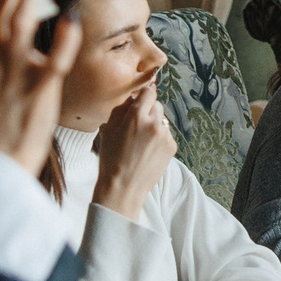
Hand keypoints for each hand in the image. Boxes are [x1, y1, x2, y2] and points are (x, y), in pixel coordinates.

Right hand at [94, 85, 176, 217]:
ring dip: (154, 126)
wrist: (123, 187)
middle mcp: (155, 123)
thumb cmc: (111, 159)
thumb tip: (132, 99)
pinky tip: (148, 151)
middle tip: (136, 126)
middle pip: (157, 105)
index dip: (142, 97)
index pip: (148, 93)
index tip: (139, 102)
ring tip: (141, 143)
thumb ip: (121, 110)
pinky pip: (166, 135)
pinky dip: (159, 139)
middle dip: (148, 112)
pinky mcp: (172, 147)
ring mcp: (166, 136)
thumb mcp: (108, 130)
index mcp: (137, 116)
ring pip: (162, 121)